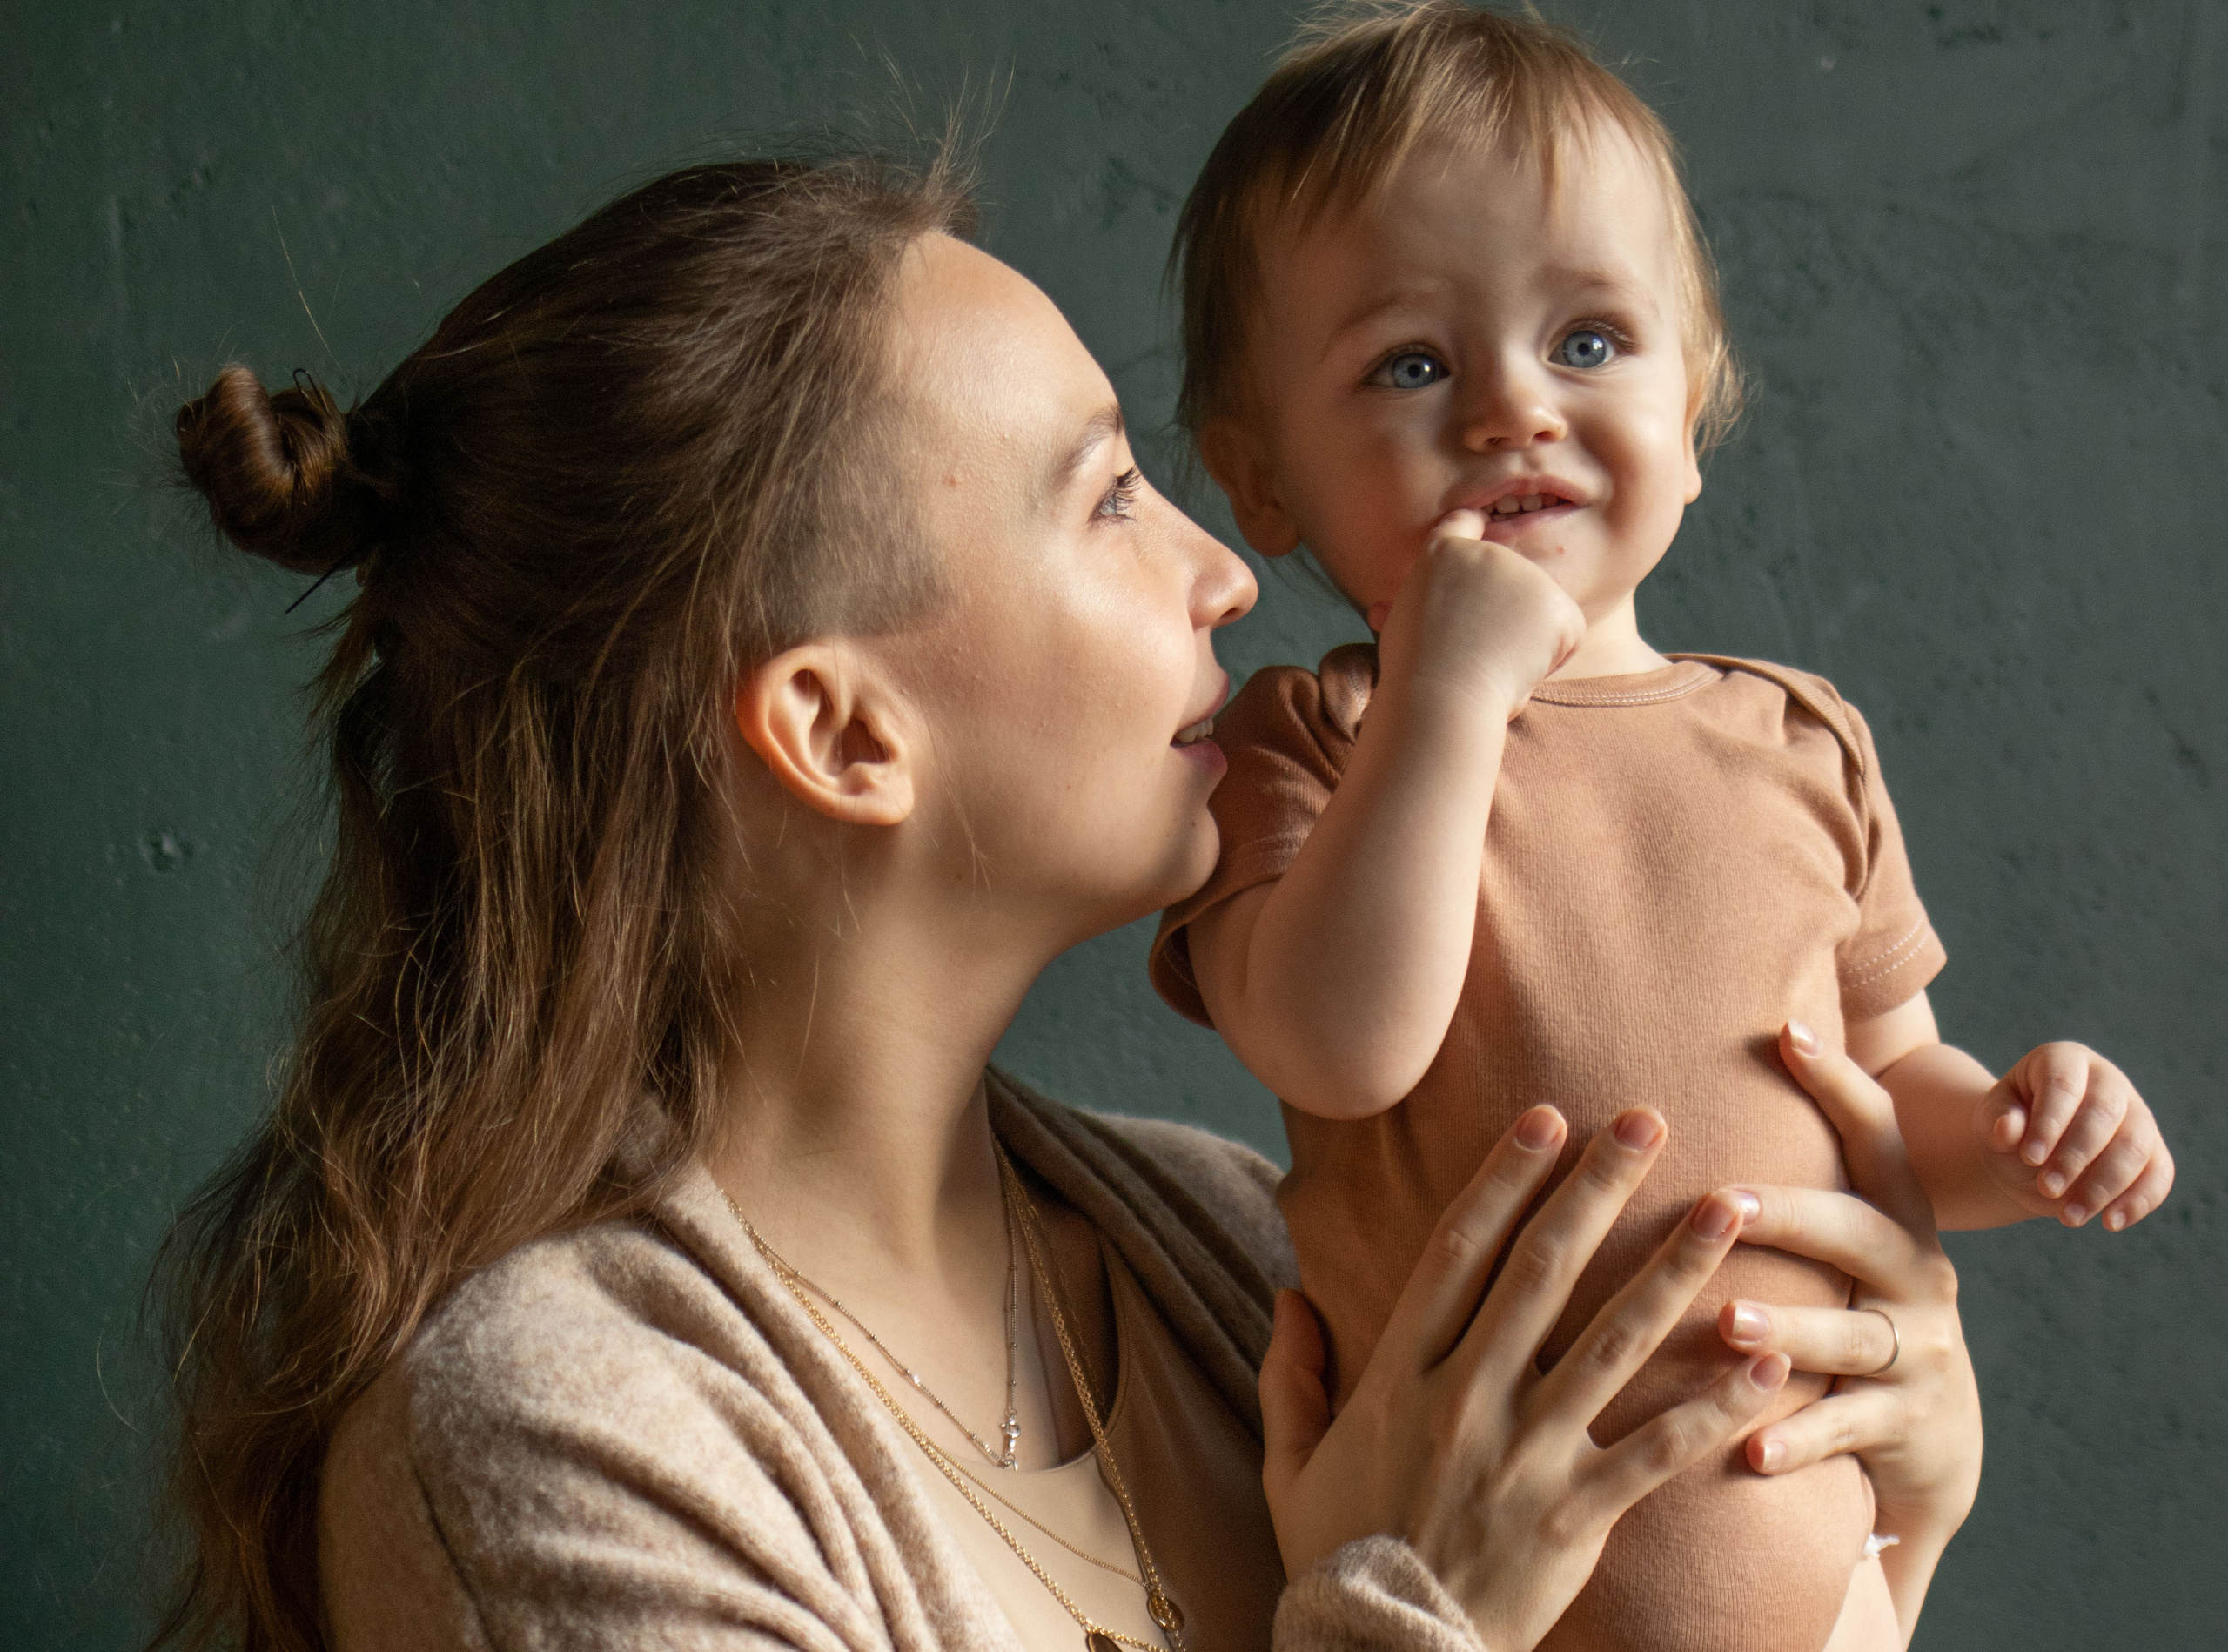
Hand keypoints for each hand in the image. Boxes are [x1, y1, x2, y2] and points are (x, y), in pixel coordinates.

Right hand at [1261, 1105, 1788, 1649]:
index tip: (1546, 1119)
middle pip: (1543, 1273)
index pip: (1458, 1253)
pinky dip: (1714, 1405)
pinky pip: (1657, 1451)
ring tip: (1730, 1208)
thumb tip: (1291, 1293)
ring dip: (1675, 1269)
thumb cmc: (1337, 1560)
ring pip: (1613, 1343)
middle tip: (1650, 1120)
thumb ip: (1289, 1374)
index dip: (1504, 1180)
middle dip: (1599, 1188)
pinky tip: (1767, 1359)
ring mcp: (1527, 1458)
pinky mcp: (1577, 1516)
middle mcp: (1467, 1401)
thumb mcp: (1290, 1463)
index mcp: (1399, 1378)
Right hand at [1367, 509, 1585, 720]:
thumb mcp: (1397, 630)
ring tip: (1491, 665)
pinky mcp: (1558, 606)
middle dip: (1503, 613)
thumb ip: (1407, 610)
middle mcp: (1488, 553)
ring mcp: (1526, 576)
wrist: (1442, 694)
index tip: (1479, 530)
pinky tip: (1519, 670)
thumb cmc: (1412, 673)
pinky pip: (1567, 635)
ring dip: (1525, 639)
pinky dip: (1552, 659)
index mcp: (1442, 553)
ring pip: (1539, 610)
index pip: (1463, 524)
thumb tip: (1379, 610)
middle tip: (1475, 651)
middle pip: (1508, 579)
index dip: (1472, 530)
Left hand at [1718, 1023, 1982, 1636]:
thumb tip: (1706, 1078)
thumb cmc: (1851, 1309)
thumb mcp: (1842, 1247)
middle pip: (1857, 1233)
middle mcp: (1916, 1276)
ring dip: (1788, 1330)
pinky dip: (1797, 1440)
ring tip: (1727, 1320)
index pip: (1876, 1137)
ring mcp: (1916, 1352)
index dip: (1840, 1082)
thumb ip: (1794, 1183)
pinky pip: (1846, 1429)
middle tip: (1723, 1200)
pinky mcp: (1905, 1425)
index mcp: (1893, 1218)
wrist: (1929, 1440)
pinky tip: (1747, 1448)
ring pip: (1850, 1337)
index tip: (1788, 1028)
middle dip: (1792, 1214)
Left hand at [1981, 1042, 2172, 1229]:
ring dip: (2104, 1186)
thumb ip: (1998, 1119)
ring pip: (2136, 1146)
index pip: (2064, 1085)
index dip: (2050, 1122)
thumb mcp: (1992, 1118)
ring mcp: (2137, 1113)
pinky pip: (2159, 1174)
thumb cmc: (2010, 1127)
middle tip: (2047, 1188)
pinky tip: (2109, 1223)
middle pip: (2105, 1114)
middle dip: (2076, 1156)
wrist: (2031, 1154)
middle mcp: (2108, 1080)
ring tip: (2069, 1216)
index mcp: (2065, 1060)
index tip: (2030, 1159)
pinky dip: (2138, 1201)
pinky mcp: (2153, 1150)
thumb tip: (2007, 1129)